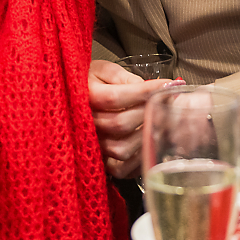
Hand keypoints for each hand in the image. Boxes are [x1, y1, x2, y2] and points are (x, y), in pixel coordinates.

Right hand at [89, 59, 177, 178]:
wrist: (70, 100)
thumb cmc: (90, 83)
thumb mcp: (103, 70)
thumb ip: (124, 77)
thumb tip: (148, 87)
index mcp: (85, 98)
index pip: (116, 97)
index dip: (145, 91)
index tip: (168, 84)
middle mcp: (85, 124)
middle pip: (120, 123)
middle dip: (149, 111)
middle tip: (170, 102)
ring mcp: (92, 145)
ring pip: (122, 148)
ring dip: (146, 135)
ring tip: (161, 121)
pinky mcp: (100, 162)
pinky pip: (121, 169)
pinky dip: (140, 158)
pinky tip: (150, 142)